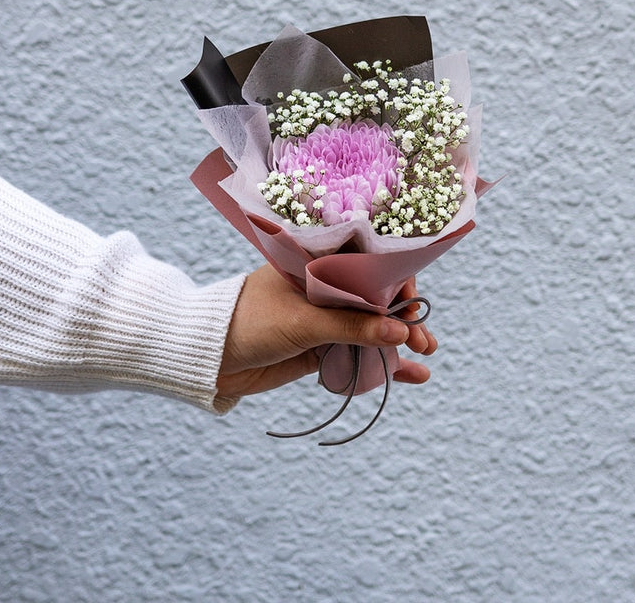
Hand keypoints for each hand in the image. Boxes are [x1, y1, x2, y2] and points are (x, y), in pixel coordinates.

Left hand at [217, 263, 436, 396]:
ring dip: (400, 339)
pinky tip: (412, 373)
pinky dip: (383, 361)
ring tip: (426, 352)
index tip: (413, 300)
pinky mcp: (322, 346)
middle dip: (403, 314)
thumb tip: (400, 331)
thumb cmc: (249, 322)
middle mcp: (325, 285)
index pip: (366, 261)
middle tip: (423, 336)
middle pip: (376, 295)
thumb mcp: (302, 322)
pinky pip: (359, 351)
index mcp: (316, 261)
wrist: (208, 359)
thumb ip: (351, 327)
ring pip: (371, 324)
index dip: (395, 278)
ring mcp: (325, 316)